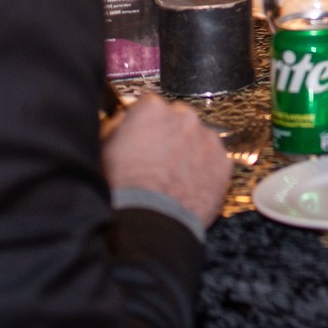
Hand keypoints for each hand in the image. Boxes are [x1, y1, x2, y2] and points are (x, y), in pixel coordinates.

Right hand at [101, 94, 230, 227]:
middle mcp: (184, 117)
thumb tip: (124, 117)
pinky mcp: (223, 161)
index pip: (151, 106)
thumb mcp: (104, 149)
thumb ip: (117, 125)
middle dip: (171, 135)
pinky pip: (214, 160)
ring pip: (199, 139)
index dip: (146, 125)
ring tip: (174, 177)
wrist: (148, 221)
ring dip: (190, 151)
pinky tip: (189, 186)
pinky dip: (205, 170)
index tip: (144, 139)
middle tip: (159, 161)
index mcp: (152, 110)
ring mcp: (207, 138)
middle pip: (179, 119)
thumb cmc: (122, 188)